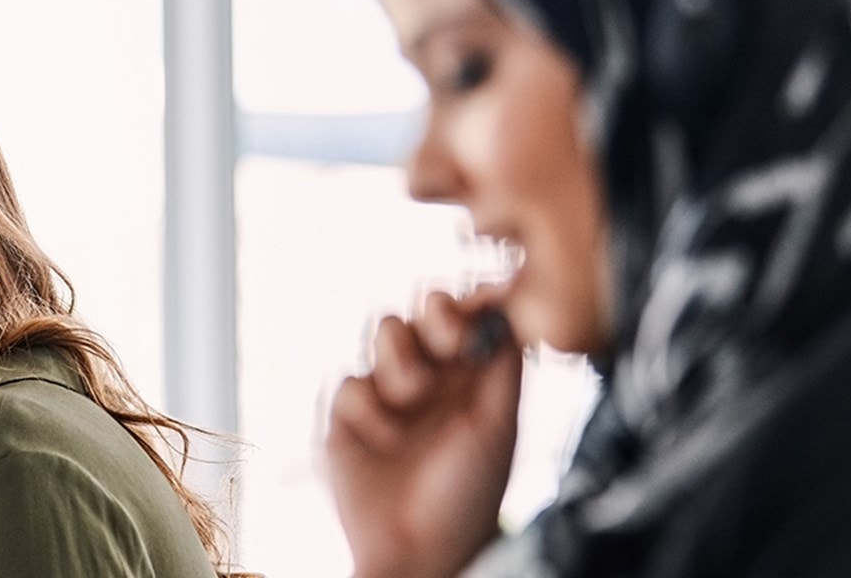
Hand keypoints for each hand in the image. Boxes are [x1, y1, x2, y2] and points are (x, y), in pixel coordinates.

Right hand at [327, 288, 522, 577]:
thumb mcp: (498, 425)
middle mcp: (429, 379)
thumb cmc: (469, 492)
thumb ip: (503, 365)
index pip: (463, 316)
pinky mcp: (346, 418)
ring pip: (384, 333)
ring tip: (413, 396)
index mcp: (469, 378)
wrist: (419, 546)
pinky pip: (350, 383)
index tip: (476, 311)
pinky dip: (370, 409)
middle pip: (421, 312)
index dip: (466, 304)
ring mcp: (386, 395)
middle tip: (448, 341)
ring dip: (401, 356)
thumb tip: (504, 307)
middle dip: (434, 316)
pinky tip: (386, 441)